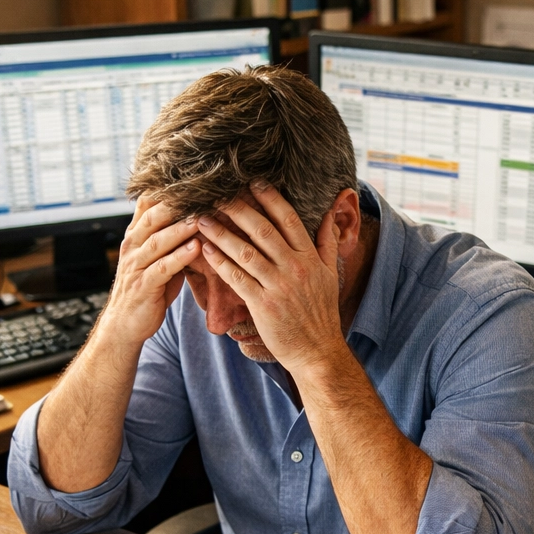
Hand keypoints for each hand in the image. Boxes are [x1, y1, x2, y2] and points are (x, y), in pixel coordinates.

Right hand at [100, 196, 200, 346]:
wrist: (125, 324)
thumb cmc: (148, 288)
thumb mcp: (158, 257)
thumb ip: (171, 237)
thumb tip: (198, 215)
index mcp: (136, 235)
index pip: (148, 204)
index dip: (166, 189)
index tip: (191, 176)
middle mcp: (133, 246)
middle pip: (153, 217)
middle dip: (176, 203)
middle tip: (201, 191)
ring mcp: (136, 265)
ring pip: (158, 240)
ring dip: (180, 228)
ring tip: (201, 217)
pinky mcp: (144, 286)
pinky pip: (163, 268)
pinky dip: (180, 257)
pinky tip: (196, 248)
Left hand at [196, 182, 344, 373]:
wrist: (317, 351)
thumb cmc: (321, 313)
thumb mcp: (330, 274)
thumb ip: (328, 242)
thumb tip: (331, 212)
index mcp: (310, 258)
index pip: (289, 219)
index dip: (270, 198)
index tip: (252, 182)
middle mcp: (295, 268)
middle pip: (262, 230)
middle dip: (238, 209)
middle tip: (216, 194)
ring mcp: (278, 287)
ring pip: (245, 252)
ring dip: (221, 233)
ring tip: (202, 218)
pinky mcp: (263, 306)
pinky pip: (237, 279)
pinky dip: (220, 263)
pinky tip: (206, 250)